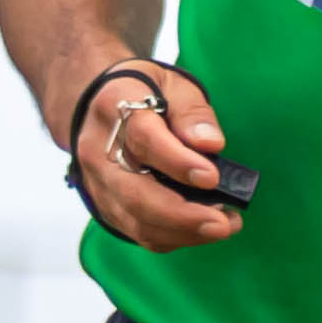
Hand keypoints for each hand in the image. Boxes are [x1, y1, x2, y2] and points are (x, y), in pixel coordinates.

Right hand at [70, 57, 248, 252]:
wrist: (98, 109)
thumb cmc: (142, 95)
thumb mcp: (171, 85)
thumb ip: (192, 113)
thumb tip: (211, 145)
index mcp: (114, 111)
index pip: (144, 140)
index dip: (178, 163)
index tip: (212, 177)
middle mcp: (99, 153)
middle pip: (135, 195)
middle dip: (182, 216)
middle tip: (223, 224)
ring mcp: (98, 185)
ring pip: (136, 221)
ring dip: (183, 232)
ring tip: (224, 226)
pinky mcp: (106, 207)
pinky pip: (138, 232)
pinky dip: (173, 237)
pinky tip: (201, 229)